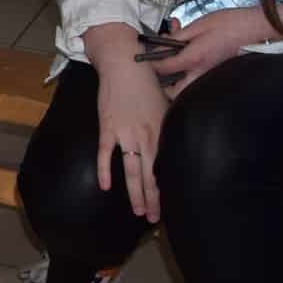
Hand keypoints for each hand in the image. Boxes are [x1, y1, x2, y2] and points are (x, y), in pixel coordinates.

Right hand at [82, 24, 167, 223]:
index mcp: (160, 131)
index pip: (164, 167)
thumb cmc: (148, 81)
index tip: (169, 205)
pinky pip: (106, 154)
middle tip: (153, 219)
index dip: (166, 188)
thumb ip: (169, 123)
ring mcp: (124, 134)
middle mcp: (145, 137)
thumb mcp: (167, 103)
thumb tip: (177, 140)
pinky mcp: (107, 128)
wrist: (124, 64)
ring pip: (131, 171)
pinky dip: (105, 170)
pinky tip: (105, 186)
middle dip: (152, 200)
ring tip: (137, 211)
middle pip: (149, 176)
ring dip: (135, 194)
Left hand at [160, 8, 271, 97]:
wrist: (258, 29)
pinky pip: (199, 78)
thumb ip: (178, 36)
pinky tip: (192, 52)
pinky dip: (191, 69)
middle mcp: (201, 73)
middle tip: (162, 70)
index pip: (164, 68)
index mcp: (194, 58)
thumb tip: (162, 44)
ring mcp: (211, 76)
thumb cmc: (230, 24)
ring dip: (178, 76)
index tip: (148, 56)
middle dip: (165, 86)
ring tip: (177, 55)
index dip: (152, 62)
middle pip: (176, 92)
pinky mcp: (218, 74)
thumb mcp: (199, 25)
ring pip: (188, 87)